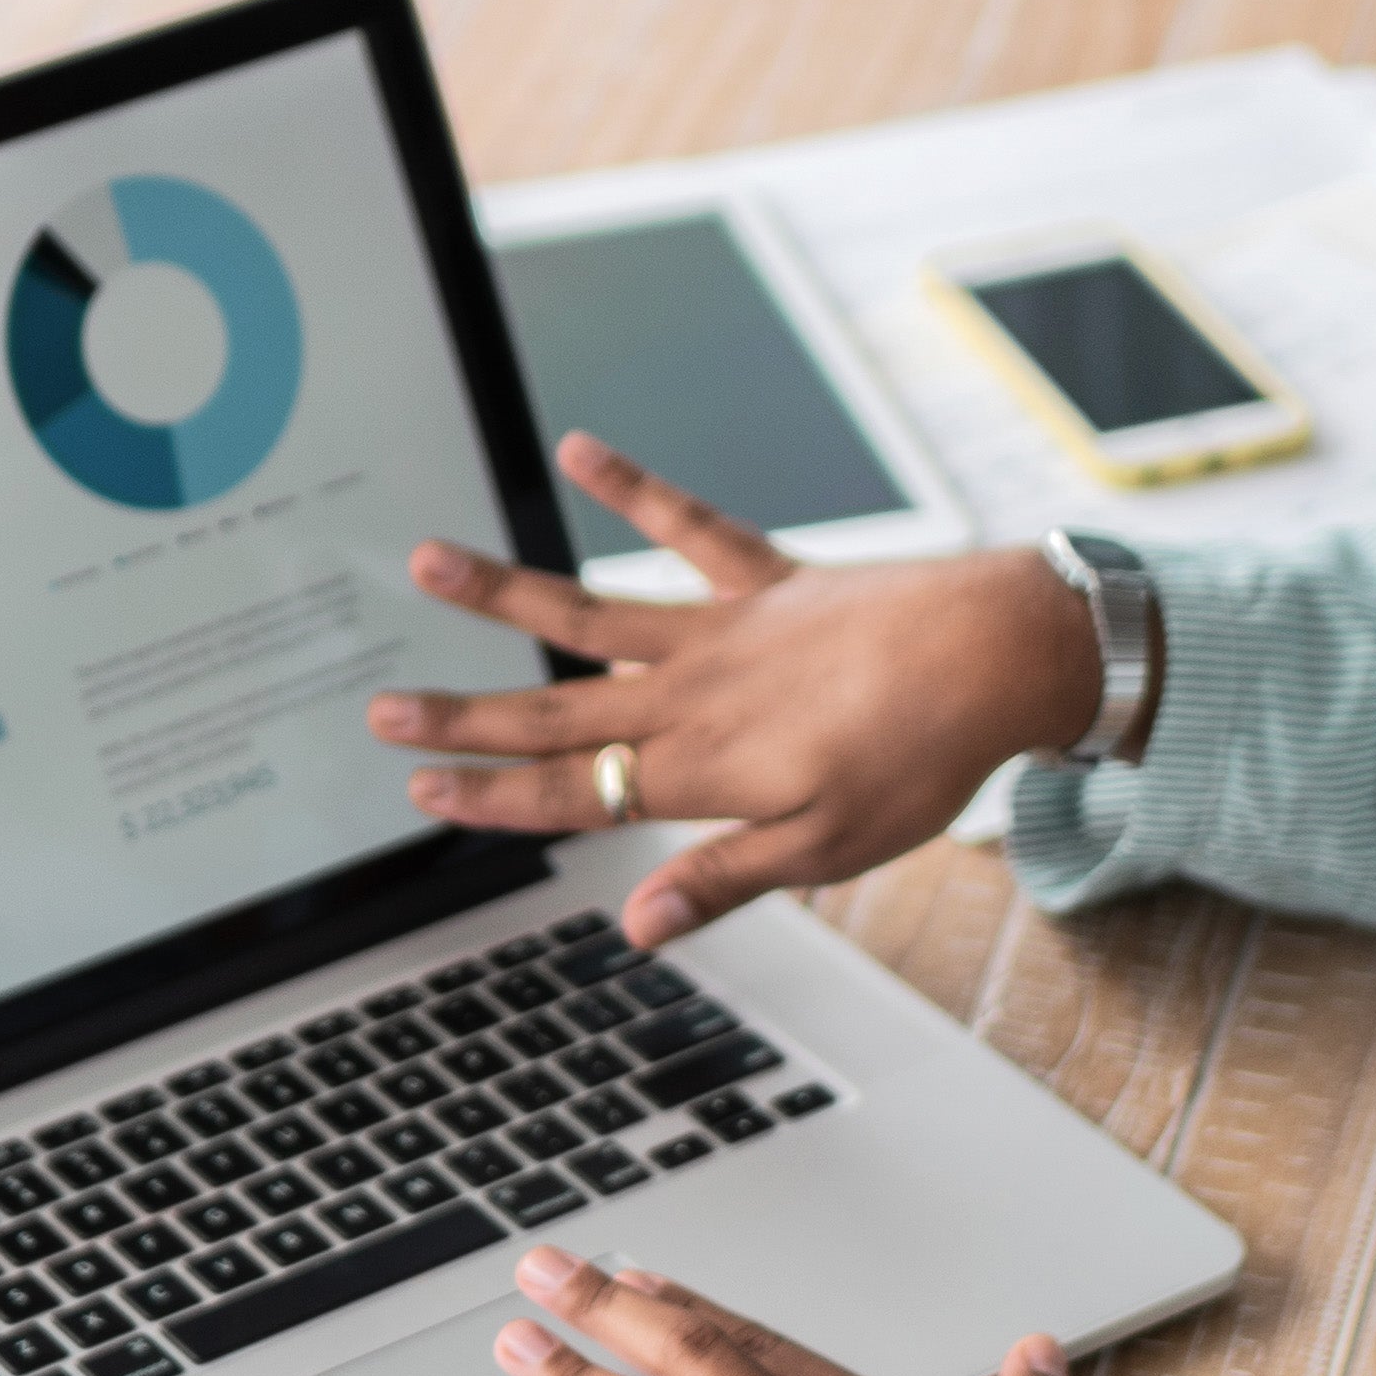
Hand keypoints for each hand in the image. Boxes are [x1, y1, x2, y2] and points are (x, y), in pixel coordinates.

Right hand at [370, 435, 1108, 948]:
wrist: (999, 655)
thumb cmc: (922, 762)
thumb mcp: (826, 850)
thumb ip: (722, 878)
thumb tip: (634, 927)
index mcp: (699, 769)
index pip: (571, 794)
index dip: (489, 798)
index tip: (419, 789)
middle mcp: (690, 693)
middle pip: (554, 711)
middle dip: (460, 715)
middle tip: (376, 706)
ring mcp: (722, 628)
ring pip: (590, 610)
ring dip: (504, 590)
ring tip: (427, 560)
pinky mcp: (765, 578)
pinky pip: (687, 524)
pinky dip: (633, 485)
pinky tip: (577, 448)